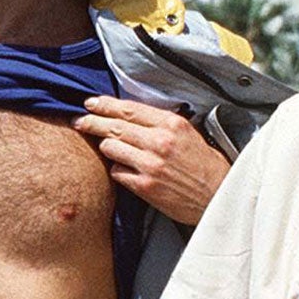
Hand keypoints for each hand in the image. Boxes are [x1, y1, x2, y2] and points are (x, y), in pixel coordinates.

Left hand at [75, 96, 229, 224]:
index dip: (105, 105)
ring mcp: (150, 164)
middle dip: (91, 122)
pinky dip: (118, 170)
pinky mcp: (145, 185)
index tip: (90, 103)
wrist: (219, 195)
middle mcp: (159, 141)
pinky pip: (117, 172)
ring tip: (108, 148)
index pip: (129, 109)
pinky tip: (125, 170)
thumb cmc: (205, 165)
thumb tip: (131, 115)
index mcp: (172, 124)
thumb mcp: (189, 134)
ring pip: (110, 148)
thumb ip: (161, 123)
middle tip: (79, 121)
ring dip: (107, 147)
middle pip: (113, 126)